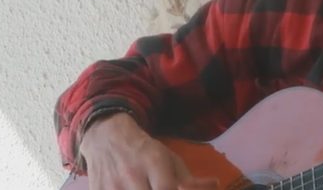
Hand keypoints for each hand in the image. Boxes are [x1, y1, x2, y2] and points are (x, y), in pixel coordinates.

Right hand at [79, 112, 218, 189]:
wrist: (106, 138)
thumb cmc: (144, 150)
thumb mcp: (169, 158)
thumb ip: (189, 178)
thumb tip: (215, 184)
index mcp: (153, 162)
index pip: (167, 188)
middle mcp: (132, 175)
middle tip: (161, 188)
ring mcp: (111, 186)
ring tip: (148, 187)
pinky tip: (131, 189)